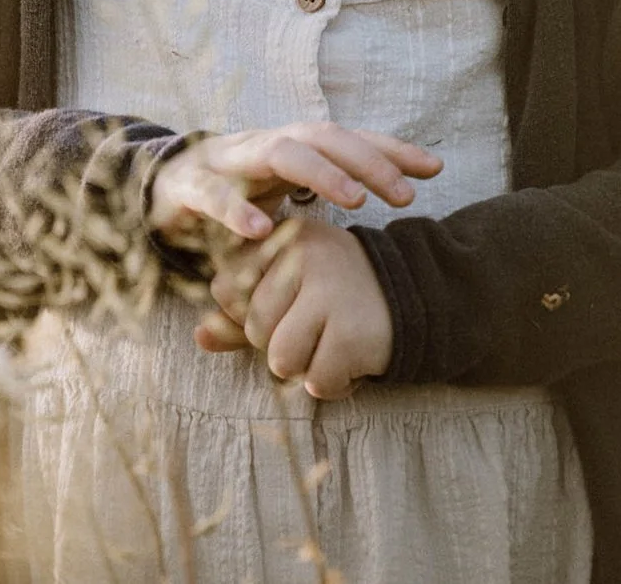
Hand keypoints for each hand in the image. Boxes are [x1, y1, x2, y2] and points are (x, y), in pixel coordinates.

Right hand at [146, 123, 440, 248]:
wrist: (153, 189)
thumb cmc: (230, 192)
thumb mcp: (282, 193)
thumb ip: (325, 194)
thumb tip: (397, 193)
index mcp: (288, 147)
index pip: (346, 139)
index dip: (389, 150)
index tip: (434, 167)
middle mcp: (262, 144)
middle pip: (321, 136)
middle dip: (366, 160)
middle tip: (404, 193)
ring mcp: (225, 160)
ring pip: (278, 152)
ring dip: (320, 172)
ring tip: (354, 200)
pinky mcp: (188, 187)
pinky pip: (214, 195)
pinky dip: (237, 211)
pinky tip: (263, 231)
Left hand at [194, 217, 392, 400]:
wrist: (420, 297)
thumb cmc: (340, 296)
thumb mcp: (289, 293)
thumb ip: (240, 315)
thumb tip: (200, 336)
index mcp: (283, 238)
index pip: (226, 288)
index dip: (249, 310)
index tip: (287, 303)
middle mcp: (305, 257)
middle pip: (254, 327)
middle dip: (281, 341)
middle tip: (318, 325)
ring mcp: (331, 292)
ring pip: (280, 359)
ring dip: (305, 366)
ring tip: (333, 343)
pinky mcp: (354, 332)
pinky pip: (317, 381)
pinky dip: (333, 382)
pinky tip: (352, 359)